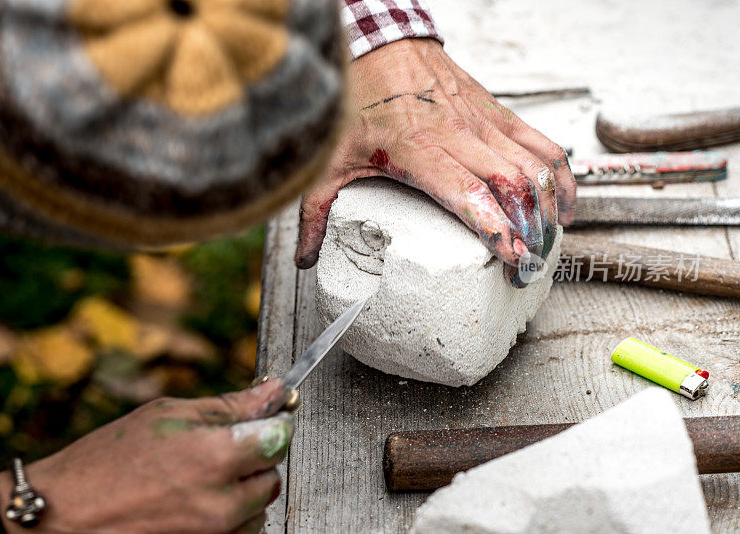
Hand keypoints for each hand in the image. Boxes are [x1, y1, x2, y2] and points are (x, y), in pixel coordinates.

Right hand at [0, 380, 291, 533]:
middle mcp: (222, 501)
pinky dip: (229, 514)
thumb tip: (273, 392)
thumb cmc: (107, 461)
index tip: (264, 417)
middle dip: (254, 456)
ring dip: (242, 488)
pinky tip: (195, 501)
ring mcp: (216, 533)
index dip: (273, 422)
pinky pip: (240, 530)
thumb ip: (228, 407)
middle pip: (272, 473)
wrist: (64, 516)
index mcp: (215, 456)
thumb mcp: (167, 415)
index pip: (279, 437)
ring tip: (198, 477)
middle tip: (217, 447)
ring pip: (258, 505)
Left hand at [296, 39, 575, 285]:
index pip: (468, 193)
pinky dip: (560, 174)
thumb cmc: (357, 100)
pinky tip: (562, 202)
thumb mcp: (331, 159)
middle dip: (529, 230)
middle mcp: (458, 134)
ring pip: (534, 164)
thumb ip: (315, 212)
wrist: (380, 42)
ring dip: (550, 205)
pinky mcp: (497, 111)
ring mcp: (482, 121)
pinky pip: (541, 143)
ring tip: (548, 240)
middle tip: (529, 266)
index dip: (495, 228)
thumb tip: (305, 260)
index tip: (511, 258)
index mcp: (419, 150)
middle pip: (512, 184)